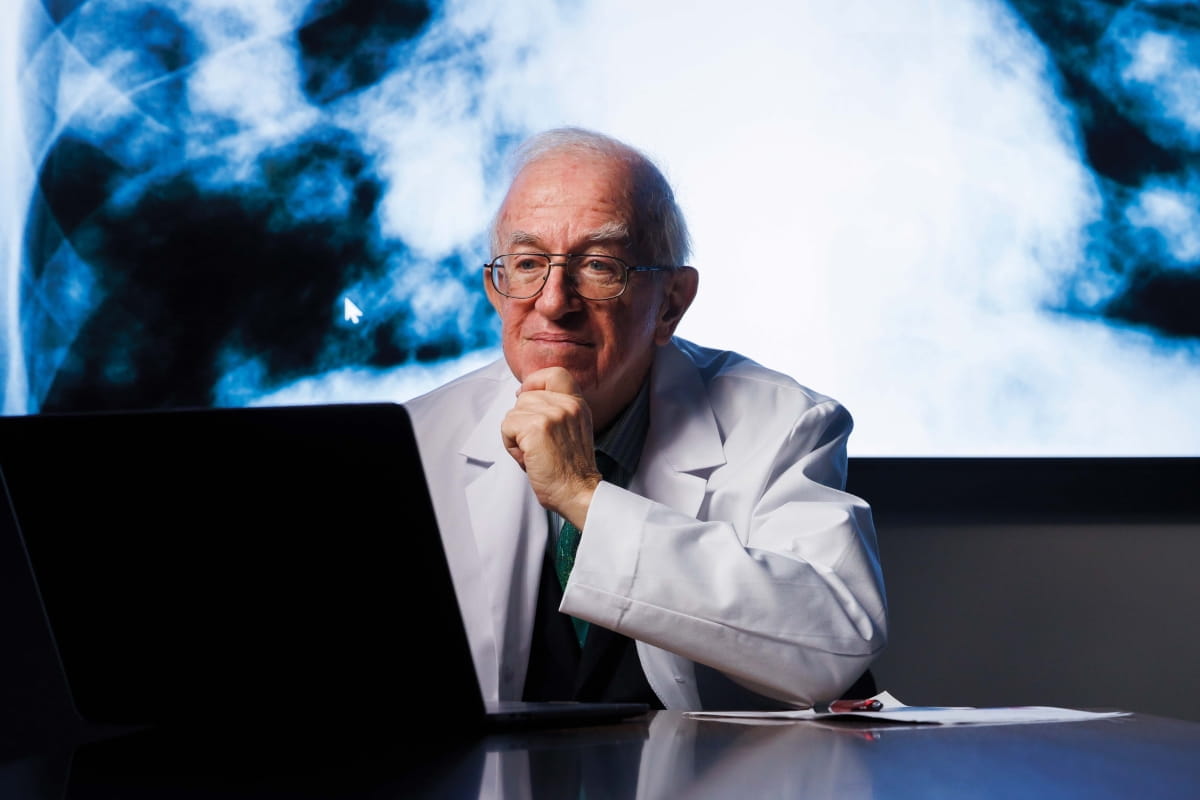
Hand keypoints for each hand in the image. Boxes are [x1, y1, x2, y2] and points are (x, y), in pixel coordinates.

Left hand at [500, 367, 600, 527]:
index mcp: (578, 404)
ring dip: (515, 434)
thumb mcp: (573, 429)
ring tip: (533, 452)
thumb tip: (523, 394)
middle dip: (523, 420)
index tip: (527, 397)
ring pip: (514, 412)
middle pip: (526, 396)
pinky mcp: (536, 428)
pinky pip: (507, 426)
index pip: (554, 373)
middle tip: (536, 444)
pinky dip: (510, 444)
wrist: (579, 493)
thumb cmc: (571, 469)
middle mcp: (567, 405)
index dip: (535, 382)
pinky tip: (527, 457)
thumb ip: (556, 409)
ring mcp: (552, 414)